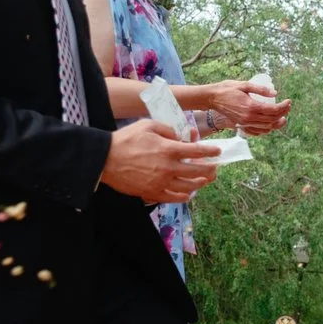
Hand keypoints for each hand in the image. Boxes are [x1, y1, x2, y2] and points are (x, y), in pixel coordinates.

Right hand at [98, 119, 220, 202]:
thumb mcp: (148, 125)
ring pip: (189, 186)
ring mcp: (161, 182)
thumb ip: (169, 129)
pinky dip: (184, 196)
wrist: (105, 159)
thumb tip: (183, 136)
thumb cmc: (126, 139)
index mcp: (168, 149)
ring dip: (200, 182)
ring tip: (205, 179)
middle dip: (210, 169)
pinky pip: (174, 197)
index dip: (210, 151)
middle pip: (198, 171)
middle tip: (215, 167)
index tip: (217, 151)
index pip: (197, 151)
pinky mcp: (152, 193)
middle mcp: (168, 167)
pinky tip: (188, 193)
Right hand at [200, 78, 290, 136]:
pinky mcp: (241, 124)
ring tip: (283, 115)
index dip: (284, 106)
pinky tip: (271, 123)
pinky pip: (258, 130)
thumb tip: (275, 93)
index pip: (273, 110)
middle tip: (287, 106)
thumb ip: (260, 89)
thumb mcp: (244, 85)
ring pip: (267, 126)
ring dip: (277, 122)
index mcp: (251, 106)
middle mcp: (249, 117)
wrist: (212, 98)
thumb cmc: (227, 89)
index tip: (288, 101)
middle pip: (272, 119)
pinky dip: (267, 128)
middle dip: (283, 113)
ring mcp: (245, 122)